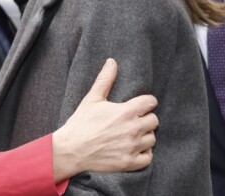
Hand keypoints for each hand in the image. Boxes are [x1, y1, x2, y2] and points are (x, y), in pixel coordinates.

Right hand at [52, 58, 157, 181]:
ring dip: (145, 135)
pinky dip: (145, 154)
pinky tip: (136, 149)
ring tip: (135, 134)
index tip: (141, 105)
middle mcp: (132, 129)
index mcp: (126, 111)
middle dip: (147, 118)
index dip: (147, 102)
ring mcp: (131, 147)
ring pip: (152, 139)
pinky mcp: (128, 163)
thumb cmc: (81, 123)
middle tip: (136, 119)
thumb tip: (112, 61)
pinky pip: (147, 158)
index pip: (151, 102)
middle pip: (154, 120)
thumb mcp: (92, 98)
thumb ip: (105, 79)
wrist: (70, 151)